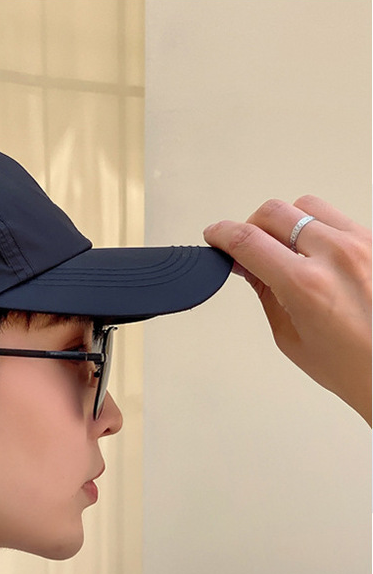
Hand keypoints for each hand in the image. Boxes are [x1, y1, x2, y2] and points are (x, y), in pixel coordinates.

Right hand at [204, 196, 370, 425]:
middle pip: (275, 212)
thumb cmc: (355, 366)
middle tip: (249, 246)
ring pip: (308, 206)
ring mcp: (364, 244)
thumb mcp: (290, 336)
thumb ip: (265, 291)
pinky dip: (319, 231)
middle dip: (252, 226)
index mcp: (307, 284)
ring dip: (288, 223)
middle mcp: (338, 256)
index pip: (248, 240)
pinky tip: (317, 256)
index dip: (222, 234)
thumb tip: (246, 264)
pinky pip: (339, 219)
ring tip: (287, 249)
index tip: (215, 235)